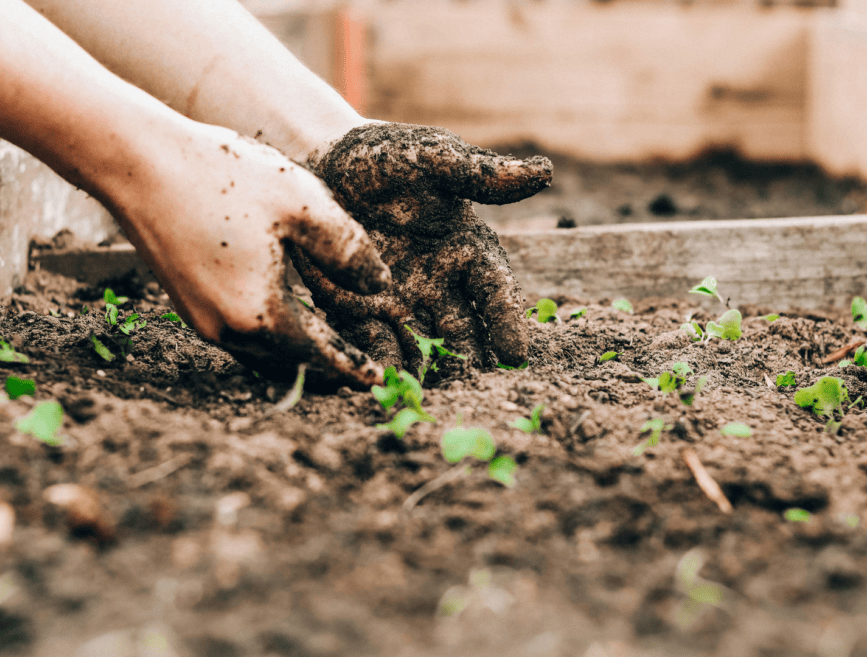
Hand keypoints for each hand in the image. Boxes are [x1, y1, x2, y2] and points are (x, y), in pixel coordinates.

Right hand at [112, 121, 390, 386]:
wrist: (138, 163)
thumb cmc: (223, 176)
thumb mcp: (303, 204)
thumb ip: (348, 250)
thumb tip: (380, 286)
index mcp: (261, 314)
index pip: (320, 356)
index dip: (352, 368)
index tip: (377, 381)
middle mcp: (227, 329)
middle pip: (289, 364)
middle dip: (326, 370)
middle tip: (359, 371)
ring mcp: (201, 319)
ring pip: (261, 353)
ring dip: (296, 355)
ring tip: (329, 349)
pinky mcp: (186, 303)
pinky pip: (239, 335)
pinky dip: (269, 336)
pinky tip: (285, 317)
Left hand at [292, 123, 551, 374]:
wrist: (322, 161)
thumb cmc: (386, 156)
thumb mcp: (432, 158)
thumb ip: (479, 173)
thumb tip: (544, 172)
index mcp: (467, 249)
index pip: (494, 290)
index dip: (506, 321)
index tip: (515, 354)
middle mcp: (440, 283)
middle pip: (462, 330)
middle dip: (469, 361)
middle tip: (476, 392)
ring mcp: (400, 301)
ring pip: (422, 345)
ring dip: (428, 372)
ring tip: (431, 398)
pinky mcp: (359, 310)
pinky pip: (374, 342)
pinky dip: (381, 364)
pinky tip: (383, 384)